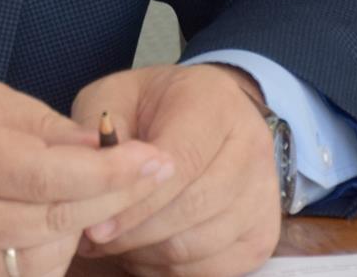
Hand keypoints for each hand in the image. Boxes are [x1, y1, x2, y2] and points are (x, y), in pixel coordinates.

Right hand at [0, 79, 174, 276]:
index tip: (156, 159)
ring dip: (79, 225)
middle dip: (113, 196)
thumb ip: (40, 124)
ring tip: (75, 194)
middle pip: (54, 218)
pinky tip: (46, 226)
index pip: (48, 174)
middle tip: (150, 173)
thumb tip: (100, 147)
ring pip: (46, 254)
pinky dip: (48, 253)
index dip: (110, 171)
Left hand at [71, 65, 279, 276]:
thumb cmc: (151, 106)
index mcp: (214, 103)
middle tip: (96, 239)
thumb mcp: (116, 96)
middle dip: (138, 233)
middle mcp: (251, 145)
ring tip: (115, 243)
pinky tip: (145, 252)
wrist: (204, 113)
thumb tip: (92, 173)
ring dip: (150, 254)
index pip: (182, 162)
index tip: (95, 225)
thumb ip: (102, 129)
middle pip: (195, 207)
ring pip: (203, 243)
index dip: (136, 200)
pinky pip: (216, 268)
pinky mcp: (264, 230)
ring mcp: (264, 191)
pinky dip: (174, 269)